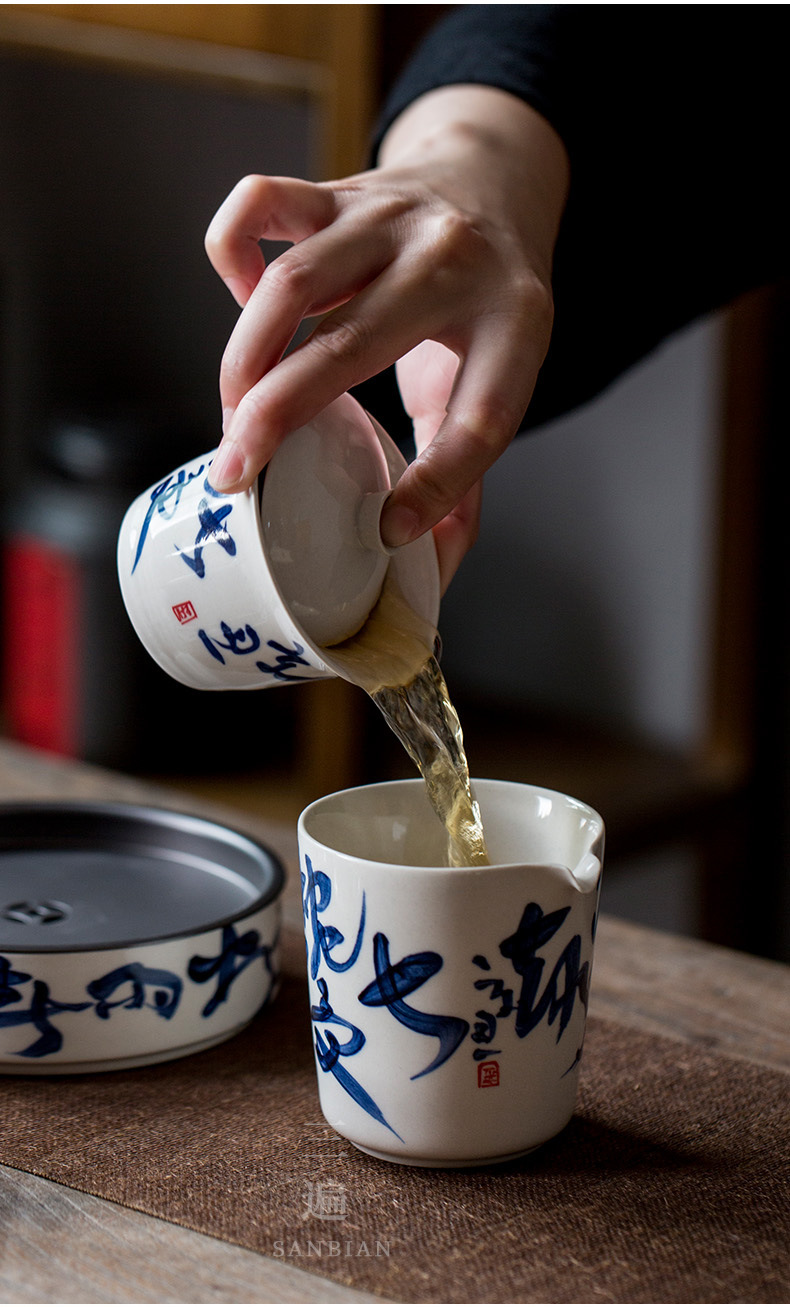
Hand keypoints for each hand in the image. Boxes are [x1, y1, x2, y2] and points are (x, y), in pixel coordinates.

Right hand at [204, 85, 568, 587]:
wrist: (495, 181)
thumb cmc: (485, 308)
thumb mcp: (497, 383)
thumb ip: (465, 474)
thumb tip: (429, 575)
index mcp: (514, 328)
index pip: (480, 421)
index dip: (435, 487)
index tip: (388, 533)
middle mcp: (452, 264)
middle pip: (352, 346)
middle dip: (277, 418)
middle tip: (235, 476)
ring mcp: (389, 219)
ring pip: (291, 283)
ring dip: (244, 359)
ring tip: (231, 415)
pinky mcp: (338, 193)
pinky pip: (259, 207)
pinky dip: (231, 256)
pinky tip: (243, 304)